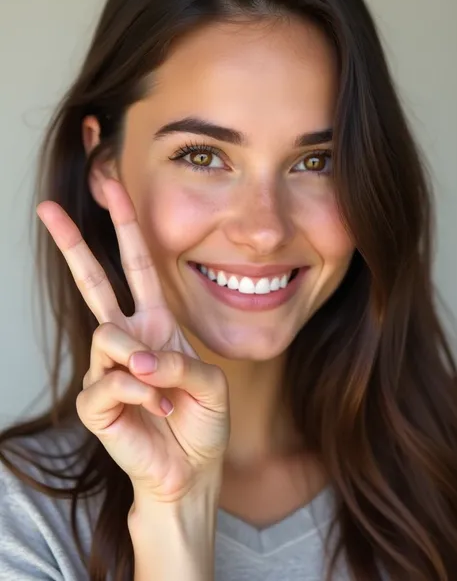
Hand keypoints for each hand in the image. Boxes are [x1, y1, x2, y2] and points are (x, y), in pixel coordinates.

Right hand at [37, 179, 229, 502]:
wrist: (190, 471)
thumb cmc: (200, 422)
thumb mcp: (207, 381)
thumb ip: (175, 360)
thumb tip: (131, 356)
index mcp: (154, 323)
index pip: (135, 265)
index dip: (125, 226)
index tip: (110, 187)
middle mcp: (126, 338)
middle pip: (93, 281)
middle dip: (72, 243)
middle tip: (46, 208)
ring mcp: (105, 367)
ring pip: (108, 337)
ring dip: (143, 364)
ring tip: (164, 392)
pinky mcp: (93, 400)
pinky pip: (111, 380)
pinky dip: (142, 394)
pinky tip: (156, 409)